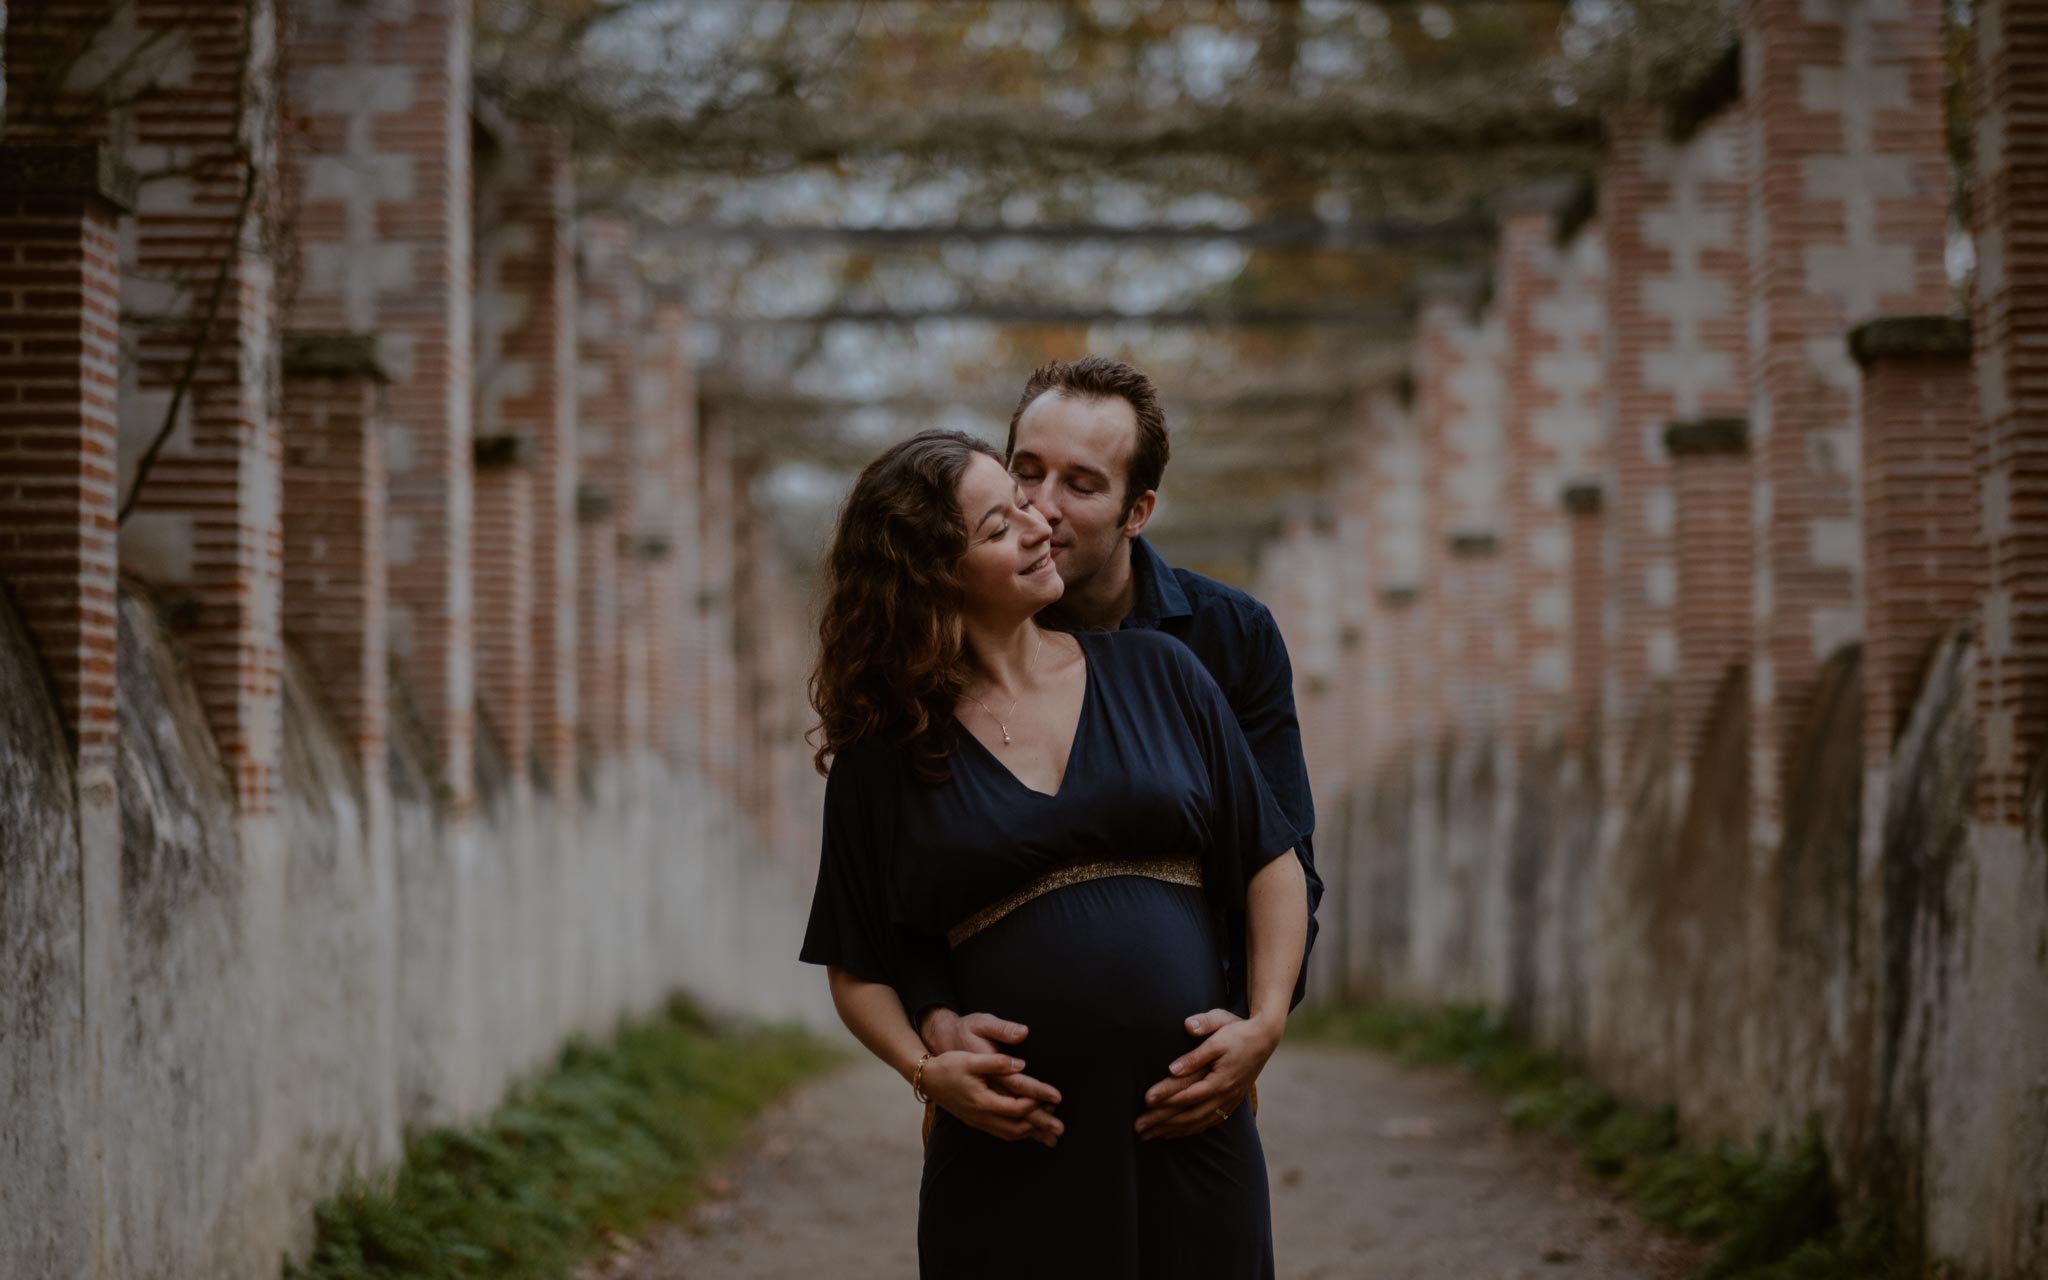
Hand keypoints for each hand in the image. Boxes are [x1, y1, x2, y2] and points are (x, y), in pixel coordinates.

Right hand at [922, 1050, 1065, 1145]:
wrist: (926, 1077)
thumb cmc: (949, 1065)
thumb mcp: (972, 1059)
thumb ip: (997, 1062)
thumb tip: (1021, 1065)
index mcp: (983, 1101)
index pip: (1016, 1108)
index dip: (1037, 1104)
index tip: (1055, 1100)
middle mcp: (981, 1115)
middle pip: (1016, 1128)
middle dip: (1039, 1128)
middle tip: (1059, 1128)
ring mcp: (977, 1120)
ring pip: (1008, 1134)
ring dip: (1029, 1134)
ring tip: (1048, 1135)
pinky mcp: (975, 1120)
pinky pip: (1000, 1132)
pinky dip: (1016, 1133)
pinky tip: (1025, 1131)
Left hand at [1134, 1008, 1280, 1141]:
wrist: (1264, 1038)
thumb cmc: (1237, 1030)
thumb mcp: (1219, 1028)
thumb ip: (1197, 1047)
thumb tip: (1173, 1066)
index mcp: (1220, 1078)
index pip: (1188, 1093)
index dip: (1167, 1098)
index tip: (1145, 1100)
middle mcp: (1224, 1094)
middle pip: (1189, 1114)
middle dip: (1162, 1123)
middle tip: (1138, 1128)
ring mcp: (1228, 1101)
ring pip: (1197, 1122)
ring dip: (1172, 1131)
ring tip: (1148, 1137)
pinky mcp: (1230, 1102)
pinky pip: (1208, 1122)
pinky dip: (1188, 1130)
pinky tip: (1172, 1134)